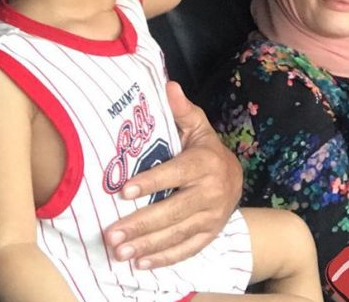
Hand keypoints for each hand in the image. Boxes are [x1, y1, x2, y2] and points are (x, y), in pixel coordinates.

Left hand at [103, 81, 241, 268]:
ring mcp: (211, 217)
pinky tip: (140, 264)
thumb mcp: (197, 127)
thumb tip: (168, 85)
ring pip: (177, 234)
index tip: (123, 191)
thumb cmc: (205, 150)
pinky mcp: (209, 235)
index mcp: (205, 164)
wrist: (235, 180)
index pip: (175, 174)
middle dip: (141, 224)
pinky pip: (186, 249)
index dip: (150, 182)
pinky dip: (164, 259)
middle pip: (173, 211)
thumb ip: (181, 110)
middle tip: (112, 234)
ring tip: (119, 251)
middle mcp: (211, 192)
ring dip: (147, 245)